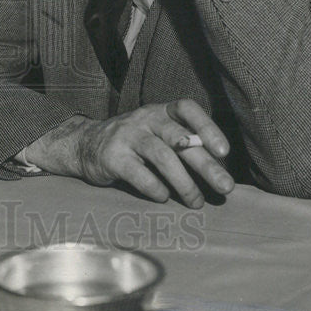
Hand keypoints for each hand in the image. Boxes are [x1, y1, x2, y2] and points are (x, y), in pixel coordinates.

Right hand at [74, 100, 233, 207]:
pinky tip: (163, 197)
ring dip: (184, 183)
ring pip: (163, 157)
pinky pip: (139, 174)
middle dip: (206, 164)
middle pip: (179, 139)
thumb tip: (220, 172)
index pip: (187, 108)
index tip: (224, 151)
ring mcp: (127, 136)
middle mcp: (144, 118)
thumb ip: (184, 146)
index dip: (207, 126)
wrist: (85, 145)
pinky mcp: (112, 157)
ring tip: (196, 202)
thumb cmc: (134, 143)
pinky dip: (156, 189)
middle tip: (225, 187)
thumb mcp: (157, 134)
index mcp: (160, 111)